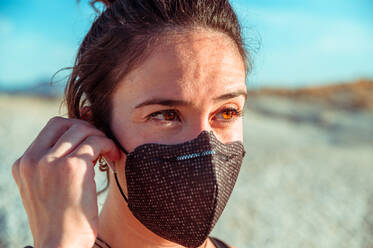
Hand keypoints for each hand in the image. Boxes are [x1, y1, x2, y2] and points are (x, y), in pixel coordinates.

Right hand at [12, 117, 119, 247]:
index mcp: (24, 163)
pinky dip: (108, 145)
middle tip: (101, 143)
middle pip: (67, 124)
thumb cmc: (59, 219)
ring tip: (109, 152)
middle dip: (88, 129)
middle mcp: (34, 159)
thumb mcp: (46, 188)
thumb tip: (77, 138)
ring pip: (83, 130)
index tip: (90, 137)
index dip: (75, 126)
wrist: (60, 246)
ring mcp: (51, 162)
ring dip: (101, 137)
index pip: (52, 127)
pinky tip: (114, 157)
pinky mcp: (73, 167)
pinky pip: (96, 143)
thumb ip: (53, 163)